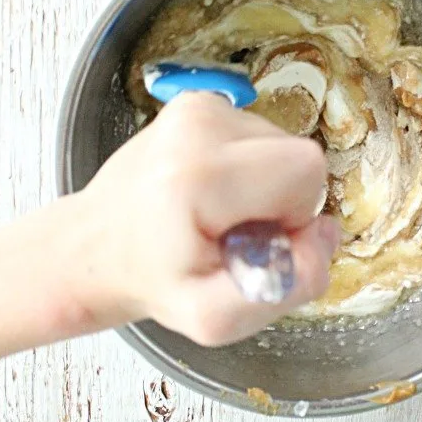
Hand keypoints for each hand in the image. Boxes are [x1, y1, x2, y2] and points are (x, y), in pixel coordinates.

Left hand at [75, 92, 337, 345]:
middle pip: (301, 154)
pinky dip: (248, 168)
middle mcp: (196, 125)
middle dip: (286, 201)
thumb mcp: (216, 318)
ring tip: (218, 212)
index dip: (298, 215)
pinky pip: (259, 135)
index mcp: (199, 175)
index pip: (307, 171)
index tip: (256, 241)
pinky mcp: (197, 103)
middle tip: (239, 230)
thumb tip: (324, 234)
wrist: (96, 243)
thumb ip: (289, 287)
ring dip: (265, 185)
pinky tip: (212, 191)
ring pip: (282, 144)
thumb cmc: (153, 279)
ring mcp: (196, 107)